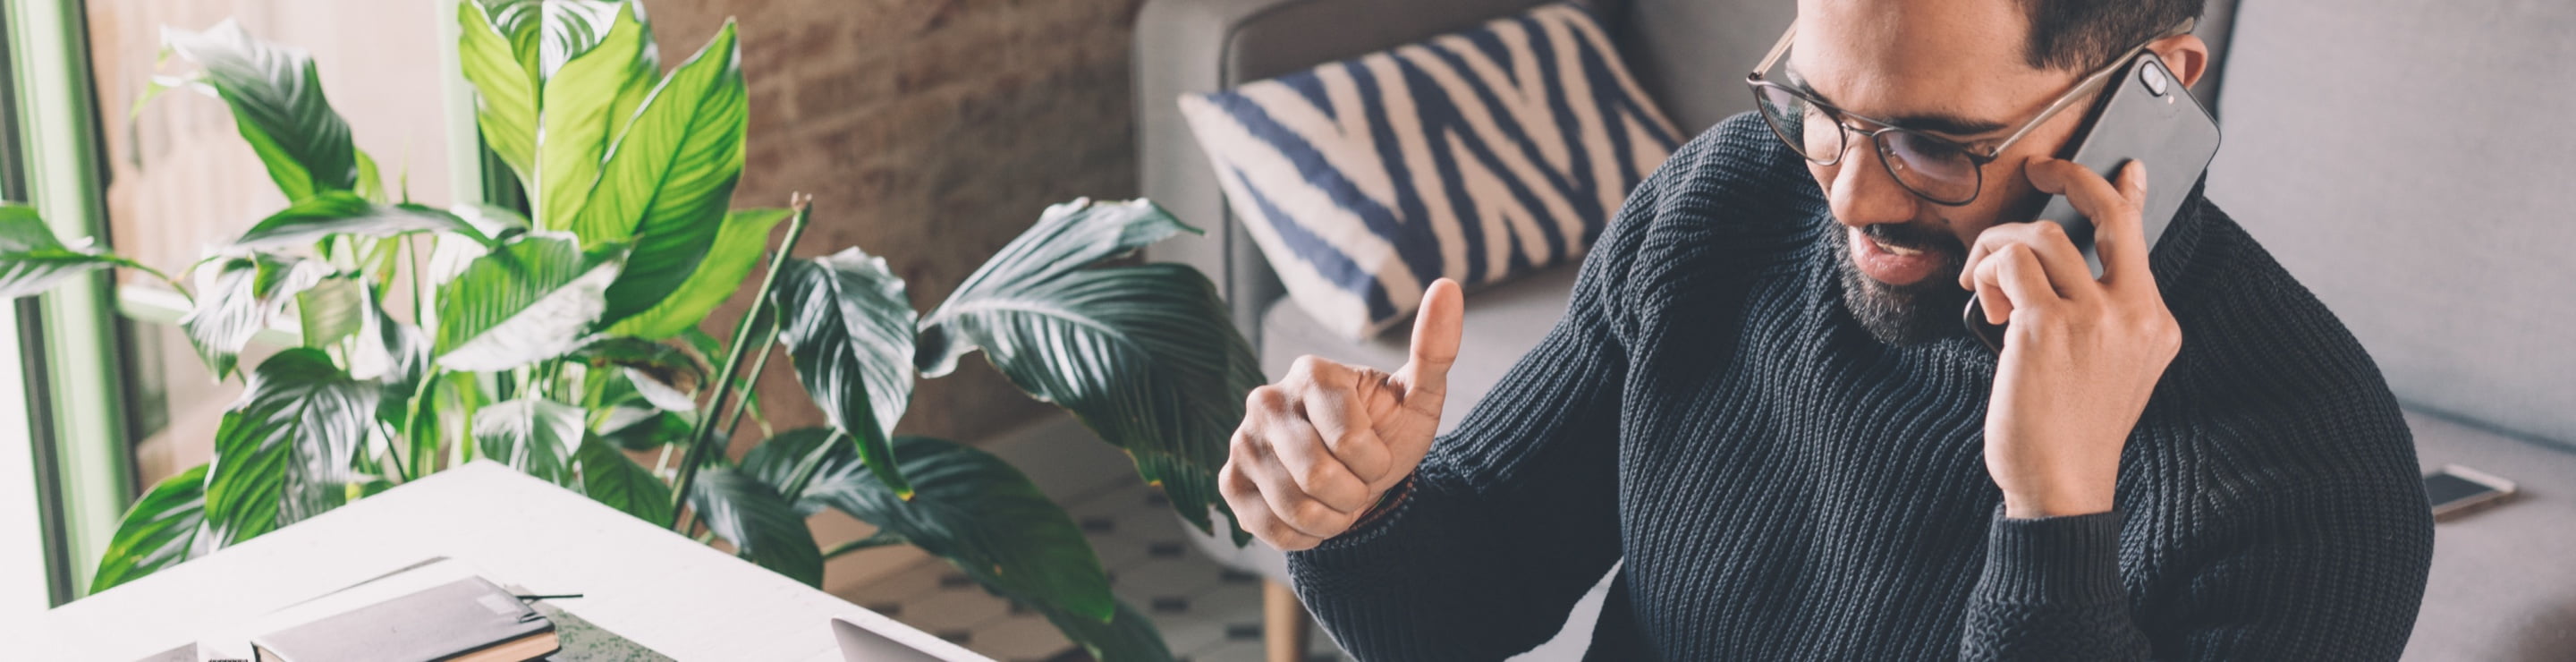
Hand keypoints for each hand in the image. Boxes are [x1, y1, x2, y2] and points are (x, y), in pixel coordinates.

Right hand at [1220, 279, 1463, 549]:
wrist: (1358, 473)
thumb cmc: (1387, 429)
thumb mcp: (1418, 395)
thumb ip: (1434, 349)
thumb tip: (1448, 286)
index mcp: (1311, 372)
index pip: (1350, 442)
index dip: (1376, 463)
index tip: (1377, 452)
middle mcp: (1265, 399)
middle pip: (1317, 477)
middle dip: (1354, 494)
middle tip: (1358, 482)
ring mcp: (1242, 440)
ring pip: (1293, 507)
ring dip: (1331, 518)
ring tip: (1338, 497)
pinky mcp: (1228, 480)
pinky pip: (1269, 527)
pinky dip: (1305, 534)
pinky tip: (1313, 513)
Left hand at [1959, 158, 2181, 517]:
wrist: (2061, 485)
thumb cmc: (2070, 430)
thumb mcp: (2109, 372)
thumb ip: (2102, 320)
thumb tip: (2057, 265)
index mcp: (2157, 325)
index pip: (2143, 240)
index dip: (2129, 194)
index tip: (2126, 167)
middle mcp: (2136, 315)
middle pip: (2109, 215)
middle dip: (2072, 177)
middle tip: (2040, 169)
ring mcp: (2096, 319)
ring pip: (2043, 234)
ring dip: (2000, 246)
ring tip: (1985, 282)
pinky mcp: (2048, 327)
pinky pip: (2010, 263)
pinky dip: (1988, 271)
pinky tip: (1984, 302)